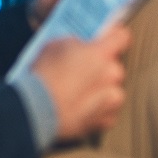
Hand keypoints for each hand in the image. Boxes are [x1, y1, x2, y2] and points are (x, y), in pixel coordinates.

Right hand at [31, 24, 129, 141]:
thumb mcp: (56, 45)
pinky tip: (80, 108)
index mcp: (101, 53)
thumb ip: (76, 44)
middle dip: (102, 68)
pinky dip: (97, 111)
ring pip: (113, 90)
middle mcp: (112, 75)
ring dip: (102, 91)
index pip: (122, 37)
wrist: (36, 109)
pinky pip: (107, 112)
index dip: (115, 37)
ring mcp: (111, 100)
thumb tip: (80, 46)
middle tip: (82, 72)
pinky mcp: (105, 121)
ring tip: (79, 94)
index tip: (109, 40)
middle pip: (115, 67)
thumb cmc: (44, 76)